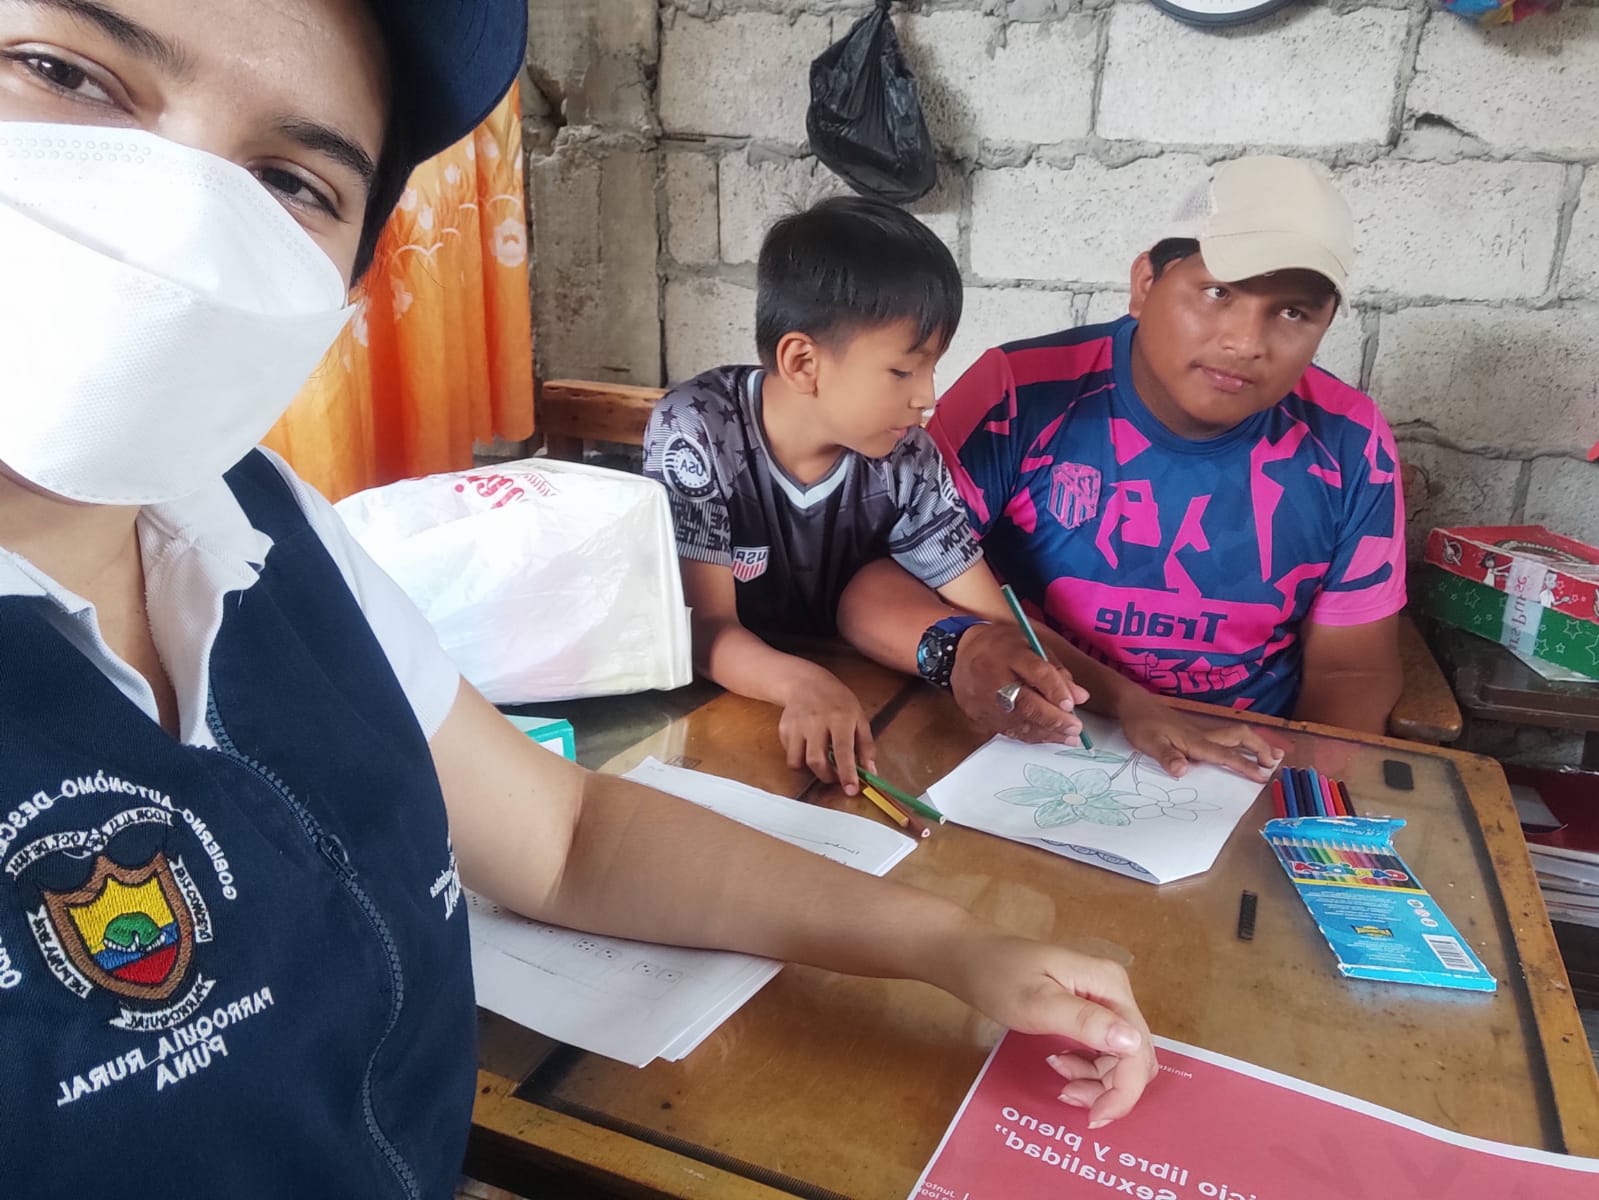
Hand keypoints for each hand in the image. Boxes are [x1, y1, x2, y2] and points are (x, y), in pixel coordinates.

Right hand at [777, 665, 875, 793]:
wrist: (806, 683)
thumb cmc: (837, 701)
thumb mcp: (859, 718)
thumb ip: (866, 746)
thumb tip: (870, 773)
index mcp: (840, 718)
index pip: (843, 750)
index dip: (847, 773)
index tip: (851, 790)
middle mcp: (816, 721)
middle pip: (817, 760)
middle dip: (827, 776)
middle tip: (835, 776)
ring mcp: (797, 725)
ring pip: (798, 761)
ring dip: (811, 770)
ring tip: (821, 762)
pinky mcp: (784, 729)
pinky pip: (790, 755)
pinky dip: (800, 759)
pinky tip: (808, 748)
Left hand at [939, 926, 1157, 1126]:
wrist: (971, 956)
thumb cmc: (998, 976)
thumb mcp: (1036, 1003)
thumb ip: (1084, 1022)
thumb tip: (1132, 1043)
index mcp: (1110, 985)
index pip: (1137, 1049)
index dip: (1124, 1090)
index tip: (1095, 1116)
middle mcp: (1115, 992)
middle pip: (1135, 1056)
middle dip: (1110, 1088)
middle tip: (1069, 1096)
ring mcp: (1103, 1001)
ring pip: (1121, 1058)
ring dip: (1097, 1081)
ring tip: (1061, 1081)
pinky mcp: (1089, 1011)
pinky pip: (1103, 1051)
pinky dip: (1087, 1069)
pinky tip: (1060, 1066)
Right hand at [949, 623, 1089, 743]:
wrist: (959, 656)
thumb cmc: (1000, 648)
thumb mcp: (1030, 645)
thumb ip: (1055, 670)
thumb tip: (1079, 697)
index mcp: (1008, 653)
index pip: (1036, 672)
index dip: (1055, 689)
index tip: (1072, 703)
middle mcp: (994, 679)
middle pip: (1026, 703)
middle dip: (1054, 719)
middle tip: (1075, 728)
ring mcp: (986, 702)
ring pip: (1020, 723)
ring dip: (1047, 733)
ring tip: (1069, 737)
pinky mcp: (982, 717)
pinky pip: (1010, 731)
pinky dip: (1033, 736)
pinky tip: (1050, 737)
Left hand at [1119, 692, 1282, 780]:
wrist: (1135, 704)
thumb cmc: (1141, 724)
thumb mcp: (1149, 742)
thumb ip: (1166, 756)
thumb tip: (1183, 770)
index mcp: (1195, 741)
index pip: (1225, 754)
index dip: (1245, 765)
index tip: (1263, 776)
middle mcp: (1204, 734)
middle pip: (1240, 737)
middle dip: (1260, 748)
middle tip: (1276, 762)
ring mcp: (1202, 731)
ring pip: (1236, 735)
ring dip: (1256, 744)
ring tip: (1274, 755)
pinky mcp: (1197, 731)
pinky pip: (1227, 737)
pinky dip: (1243, 743)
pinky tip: (1246, 748)